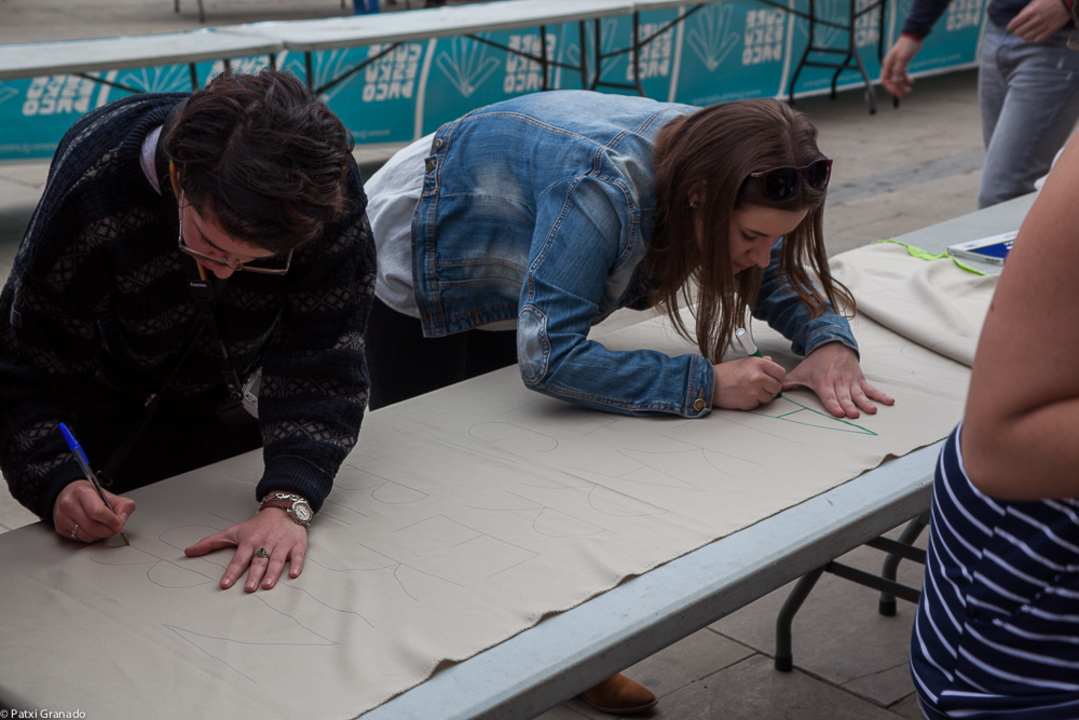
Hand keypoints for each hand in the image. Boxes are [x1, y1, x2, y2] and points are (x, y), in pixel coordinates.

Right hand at [53, 479, 134, 542]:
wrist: (69, 493)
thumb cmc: (89, 495)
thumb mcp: (108, 494)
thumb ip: (123, 504)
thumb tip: (123, 519)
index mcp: (82, 492)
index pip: (97, 511)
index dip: (111, 521)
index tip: (119, 525)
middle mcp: (68, 504)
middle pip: (92, 526)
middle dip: (108, 531)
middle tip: (114, 529)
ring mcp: (61, 517)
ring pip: (86, 535)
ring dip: (100, 535)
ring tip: (104, 528)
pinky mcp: (59, 528)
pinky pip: (79, 539)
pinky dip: (90, 537)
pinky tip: (93, 529)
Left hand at [184, 507, 306, 591]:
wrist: (283, 510)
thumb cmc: (257, 526)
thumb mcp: (233, 532)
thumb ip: (211, 543)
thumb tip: (187, 552)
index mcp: (249, 541)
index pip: (239, 559)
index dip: (232, 572)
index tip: (225, 584)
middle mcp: (265, 543)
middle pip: (258, 561)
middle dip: (253, 575)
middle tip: (248, 588)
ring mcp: (282, 543)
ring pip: (277, 559)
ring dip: (272, 573)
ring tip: (267, 586)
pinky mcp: (297, 544)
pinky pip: (297, 555)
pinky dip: (296, 564)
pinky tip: (294, 574)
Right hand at [712, 355, 785, 409]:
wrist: (710, 383)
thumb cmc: (726, 373)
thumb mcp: (745, 361)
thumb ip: (761, 363)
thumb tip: (773, 364)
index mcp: (758, 364)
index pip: (781, 373)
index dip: (778, 377)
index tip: (774, 379)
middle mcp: (758, 377)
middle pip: (777, 387)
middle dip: (771, 388)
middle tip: (761, 386)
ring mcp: (754, 391)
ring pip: (769, 397)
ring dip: (762, 396)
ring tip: (749, 390)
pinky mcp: (749, 403)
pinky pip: (758, 404)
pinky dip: (753, 401)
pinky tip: (743, 395)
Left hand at [784, 342, 894, 417]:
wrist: (832, 345)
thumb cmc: (816, 362)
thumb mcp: (801, 371)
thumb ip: (789, 382)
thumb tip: (774, 390)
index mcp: (824, 381)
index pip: (828, 395)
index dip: (833, 404)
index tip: (839, 413)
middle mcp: (838, 382)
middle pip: (845, 396)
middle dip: (849, 406)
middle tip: (854, 415)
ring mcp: (851, 381)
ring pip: (859, 394)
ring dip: (866, 402)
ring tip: (873, 410)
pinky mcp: (860, 380)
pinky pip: (871, 389)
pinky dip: (880, 395)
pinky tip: (889, 401)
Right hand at [881, 35, 922, 97]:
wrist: (914, 35)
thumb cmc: (907, 45)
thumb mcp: (902, 58)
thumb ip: (898, 70)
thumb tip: (895, 81)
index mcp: (888, 64)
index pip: (885, 79)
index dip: (890, 87)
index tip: (896, 93)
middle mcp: (891, 65)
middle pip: (891, 81)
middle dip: (896, 88)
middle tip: (902, 95)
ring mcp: (896, 65)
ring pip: (897, 78)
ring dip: (902, 85)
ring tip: (909, 90)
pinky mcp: (902, 63)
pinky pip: (902, 74)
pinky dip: (906, 78)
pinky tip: (911, 81)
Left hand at [1007, 0, 1069, 42]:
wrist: (1067, 2)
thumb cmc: (1049, 0)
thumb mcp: (1035, 1)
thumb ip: (1025, 10)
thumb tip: (1017, 19)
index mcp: (1031, 12)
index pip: (1014, 24)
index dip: (1010, 27)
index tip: (1010, 29)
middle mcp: (1036, 20)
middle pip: (1018, 33)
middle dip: (1017, 32)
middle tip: (1019, 31)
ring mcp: (1043, 26)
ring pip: (1026, 38)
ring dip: (1025, 36)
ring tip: (1027, 33)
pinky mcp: (1050, 31)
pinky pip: (1037, 40)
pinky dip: (1034, 38)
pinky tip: (1035, 35)